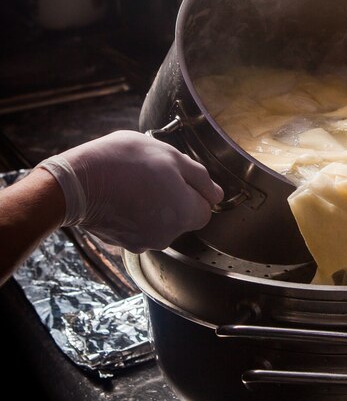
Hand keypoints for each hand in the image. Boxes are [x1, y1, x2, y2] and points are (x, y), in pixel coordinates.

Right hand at [37, 130, 222, 252]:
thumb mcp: (171, 156)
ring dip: (153, 206)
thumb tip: (216, 193)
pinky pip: (138, 228)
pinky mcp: (122, 244)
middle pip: (182, 218)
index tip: (178, 178)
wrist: (75, 183)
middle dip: (173, 199)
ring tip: (133, 184)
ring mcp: (143, 242)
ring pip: (159, 223)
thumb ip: (200, 177)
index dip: (195, 192)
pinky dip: (133, 215)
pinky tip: (121, 197)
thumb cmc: (124, 163)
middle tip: (153, 176)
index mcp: (185, 213)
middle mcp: (168, 235)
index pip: (205, 210)